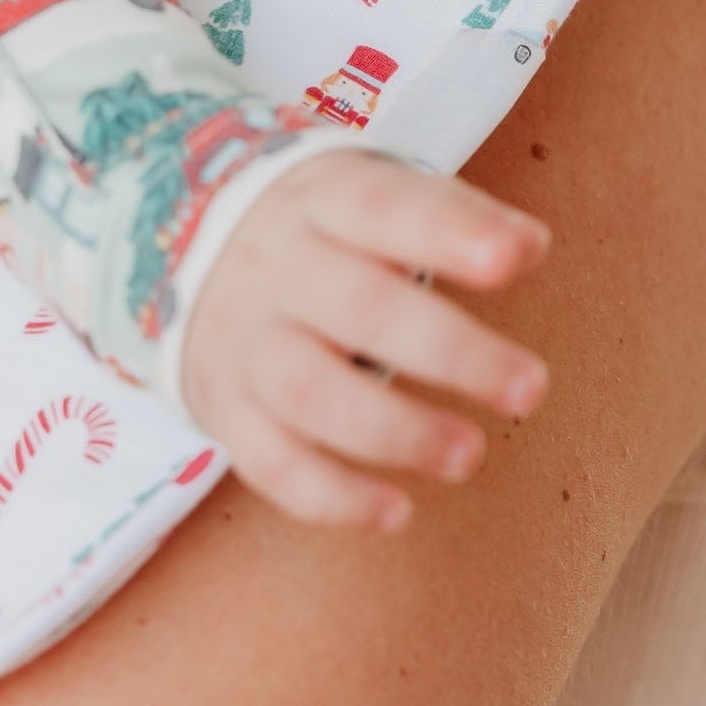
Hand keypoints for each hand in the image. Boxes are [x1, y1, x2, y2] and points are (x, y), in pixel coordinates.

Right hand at [181, 153, 550, 530]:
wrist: (174, 246)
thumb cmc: (315, 229)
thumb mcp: (366, 192)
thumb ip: (446, 215)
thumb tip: (529, 245)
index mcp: (320, 199)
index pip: (384, 206)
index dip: (448, 232)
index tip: (515, 258)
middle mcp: (276, 266)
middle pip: (361, 308)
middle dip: (451, 351)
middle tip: (531, 388)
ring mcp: (244, 339)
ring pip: (312, 390)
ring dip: (396, 431)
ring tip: (469, 455)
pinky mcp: (225, 407)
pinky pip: (269, 462)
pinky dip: (331, 496)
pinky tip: (395, 513)